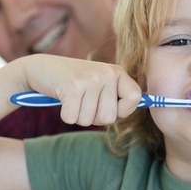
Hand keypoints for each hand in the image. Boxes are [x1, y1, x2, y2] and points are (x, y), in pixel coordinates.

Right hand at [20, 55, 141, 126]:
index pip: (135, 99)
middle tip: (82, 100)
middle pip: (109, 117)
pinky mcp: (73, 87)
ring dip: (78, 115)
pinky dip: (65, 114)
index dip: (122, 110)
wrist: (40, 69)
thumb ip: (118, 96)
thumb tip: (150, 104)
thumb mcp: (100, 84)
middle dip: (93, 116)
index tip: (108, 105)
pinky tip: (62, 99)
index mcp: (117, 72)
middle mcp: (107, 73)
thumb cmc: (73, 83)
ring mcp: (90, 78)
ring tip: (71, 98)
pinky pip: (73, 118)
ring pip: (89, 120)